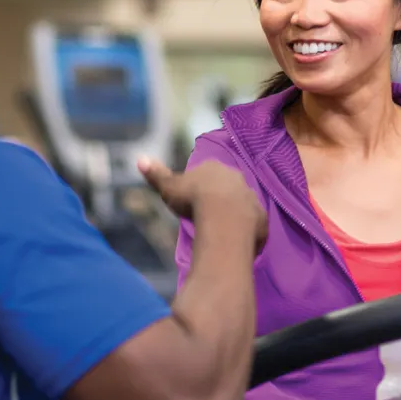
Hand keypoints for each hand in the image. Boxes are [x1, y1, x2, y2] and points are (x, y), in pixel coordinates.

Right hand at [137, 158, 265, 242]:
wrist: (223, 218)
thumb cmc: (193, 199)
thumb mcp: (168, 187)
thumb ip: (156, 174)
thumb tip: (139, 158)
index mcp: (214, 168)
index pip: (207, 172)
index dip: (200, 184)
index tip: (192, 197)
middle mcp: (236, 178)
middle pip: (227, 186)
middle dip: (219, 196)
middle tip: (206, 213)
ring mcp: (251, 197)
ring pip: (242, 203)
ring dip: (234, 213)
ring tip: (221, 229)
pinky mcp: (260, 217)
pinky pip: (252, 223)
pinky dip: (245, 230)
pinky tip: (235, 241)